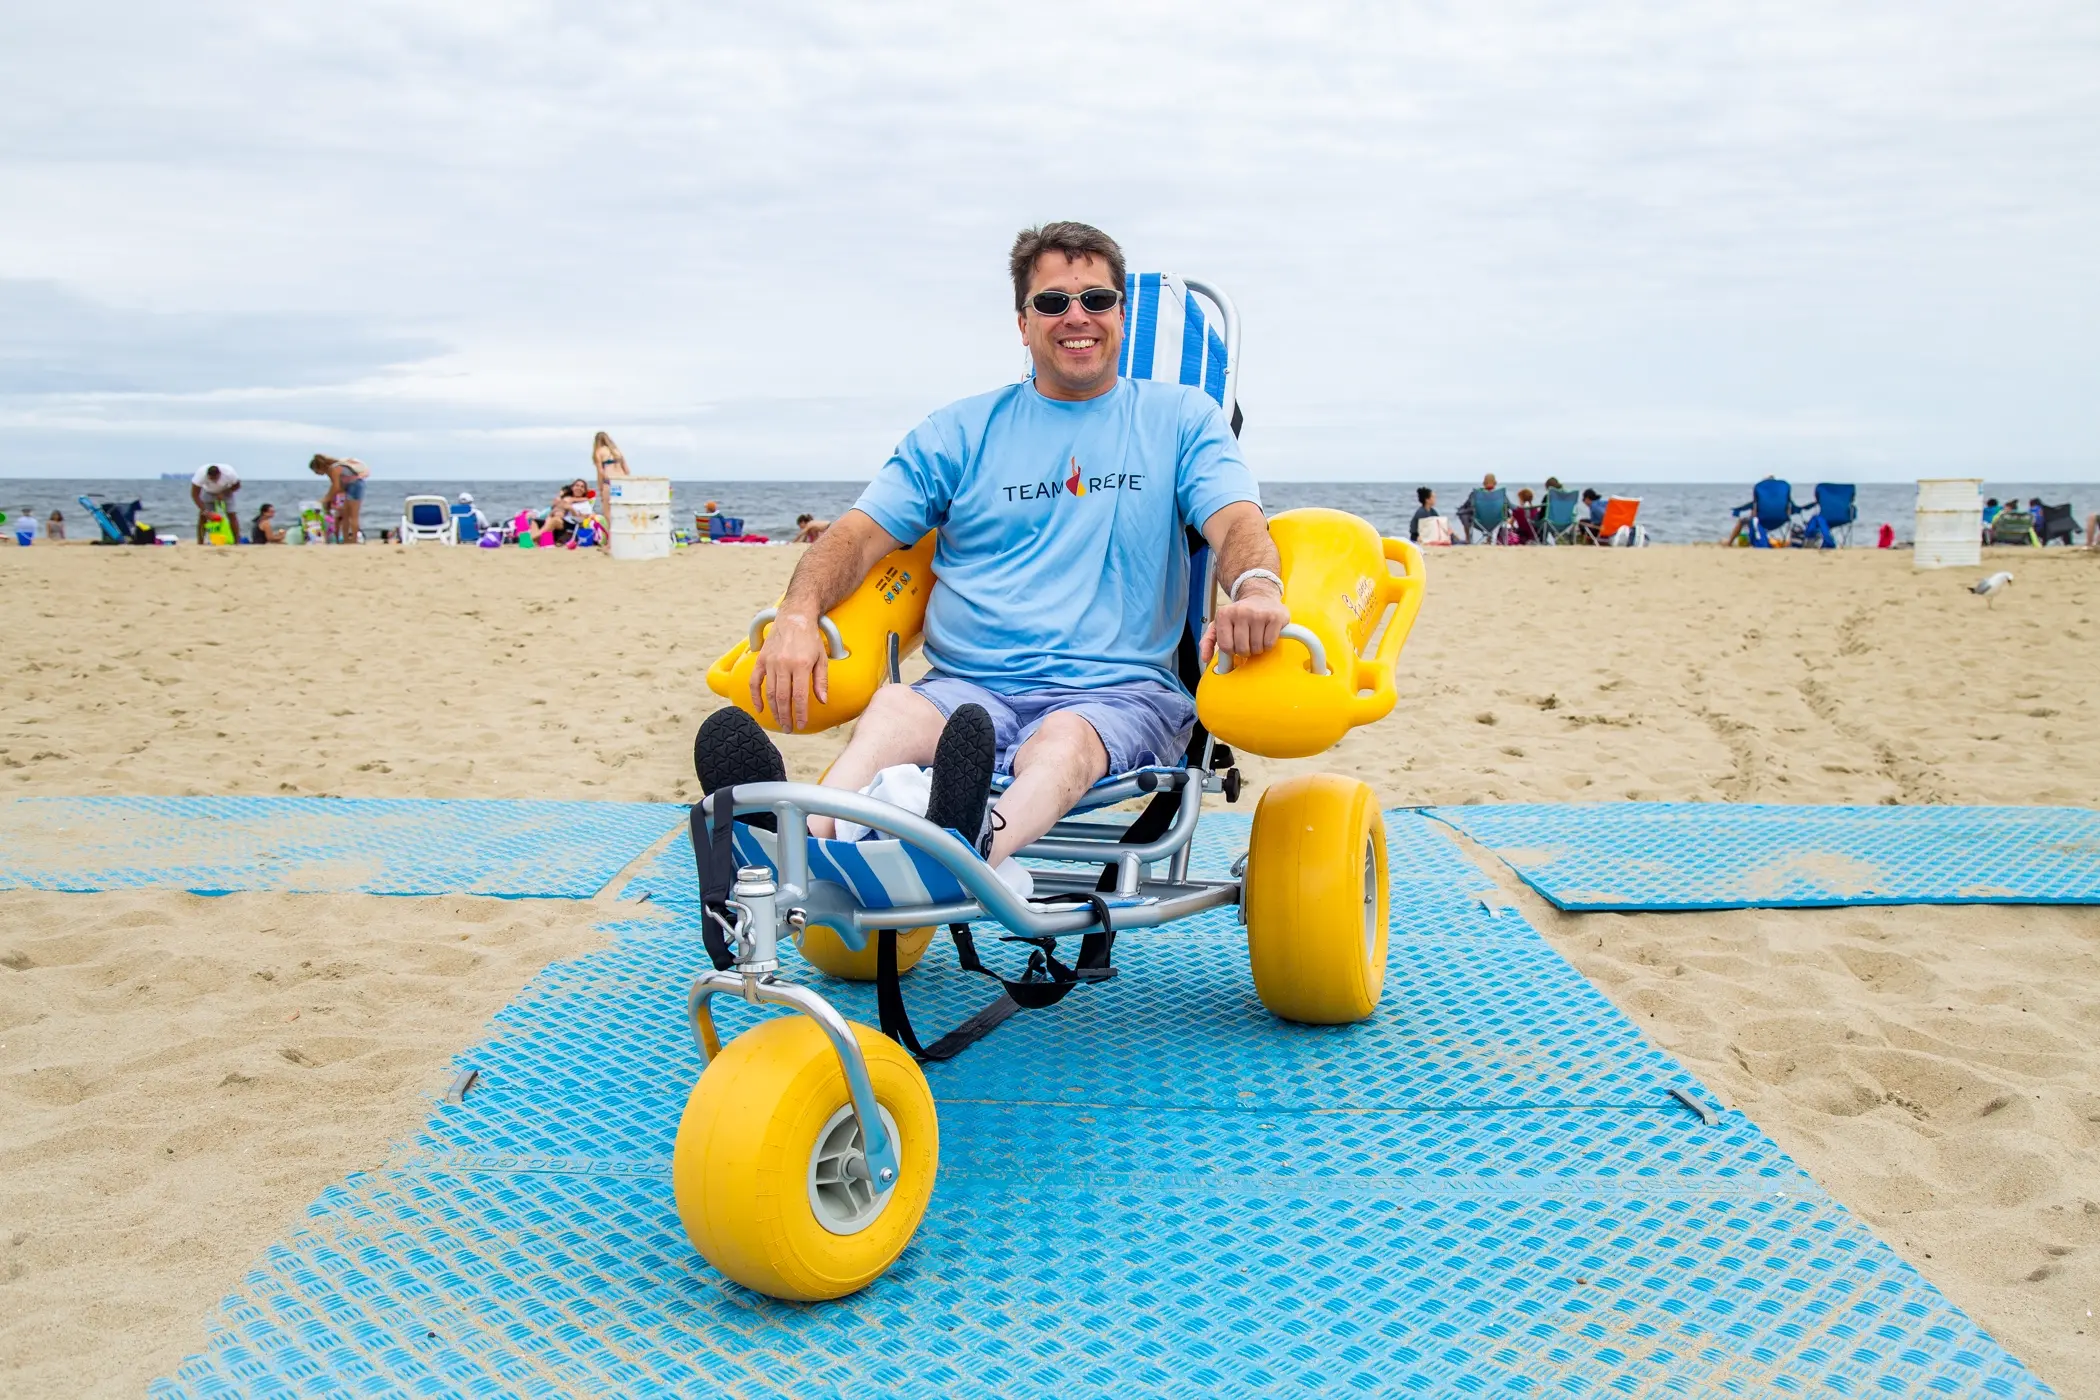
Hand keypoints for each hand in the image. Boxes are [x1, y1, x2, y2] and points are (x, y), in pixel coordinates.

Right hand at [750, 611, 830, 731]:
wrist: (794, 618)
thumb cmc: (810, 639)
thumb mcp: (822, 658)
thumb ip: (821, 681)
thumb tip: (822, 701)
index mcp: (802, 665)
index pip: (800, 696)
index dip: (800, 713)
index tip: (801, 725)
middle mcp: (784, 664)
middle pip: (783, 698)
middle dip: (786, 716)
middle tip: (789, 728)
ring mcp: (771, 662)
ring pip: (770, 692)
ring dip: (774, 710)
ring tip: (780, 721)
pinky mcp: (761, 660)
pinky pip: (755, 681)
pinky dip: (756, 697)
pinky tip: (760, 709)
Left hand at [1201, 585, 1289, 665]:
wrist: (1260, 596)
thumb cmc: (1239, 615)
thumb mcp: (1219, 624)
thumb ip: (1208, 640)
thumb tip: (1204, 658)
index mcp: (1224, 614)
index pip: (1226, 646)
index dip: (1232, 651)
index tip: (1235, 645)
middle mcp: (1241, 612)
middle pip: (1242, 649)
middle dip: (1245, 650)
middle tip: (1247, 641)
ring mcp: (1259, 614)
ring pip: (1256, 648)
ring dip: (1257, 648)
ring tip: (1256, 637)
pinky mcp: (1275, 617)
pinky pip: (1269, 644)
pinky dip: (1268, 645)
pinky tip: (1266, 634)